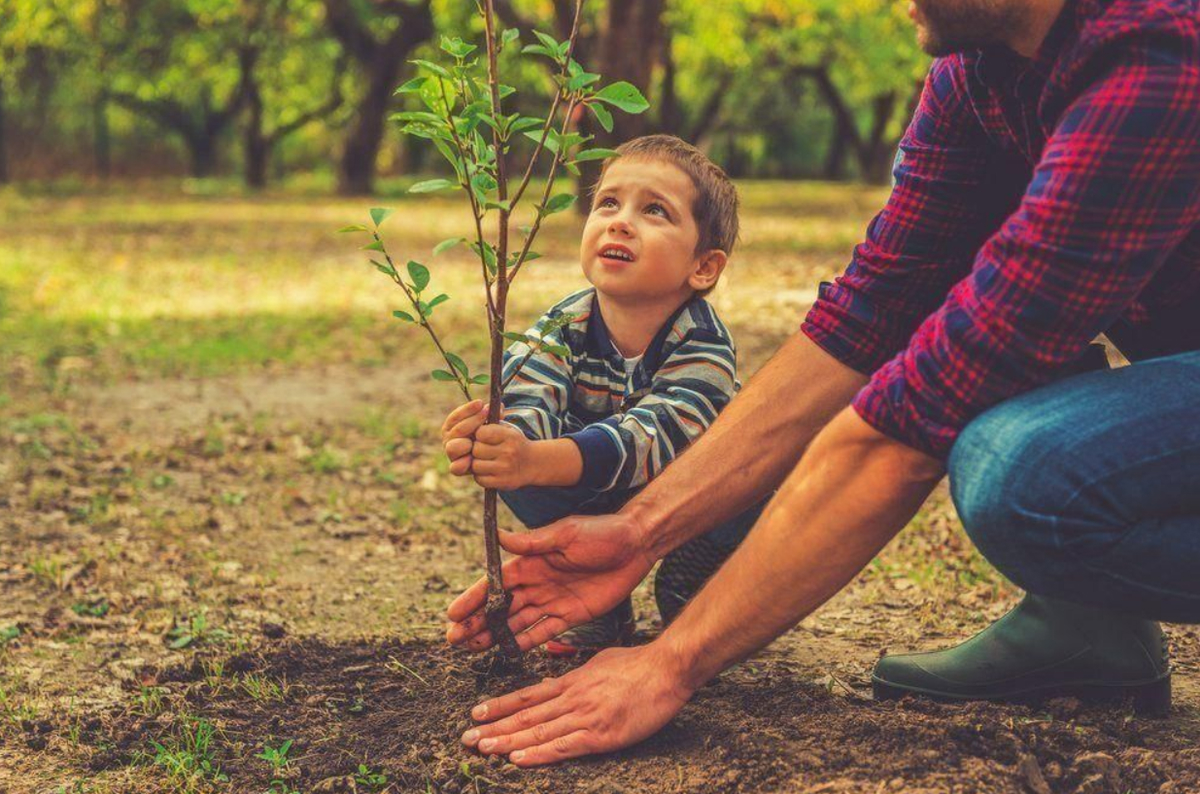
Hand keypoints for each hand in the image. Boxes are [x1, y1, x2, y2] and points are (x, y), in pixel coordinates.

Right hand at [441, 400, 487, 476]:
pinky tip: (470, 459)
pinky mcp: (457, 468)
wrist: (490, 457)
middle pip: (457, 430)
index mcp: (452, 427)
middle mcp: (449, 440)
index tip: (480, 403)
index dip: (467, 409)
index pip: (456, 416)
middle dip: (472, 421)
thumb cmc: (487, 436)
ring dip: (464, 443)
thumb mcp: (489, 424)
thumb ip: (492, 416)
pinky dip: (462, 463)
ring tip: (475, 440)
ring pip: (452, 448)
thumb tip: (500, 407)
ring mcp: (452, 454)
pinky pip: (455, 468)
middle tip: (486, 414)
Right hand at [446, 513, 653, 651]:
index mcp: (532, 561)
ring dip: (494, 634)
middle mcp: (537, 582)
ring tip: (471, 648)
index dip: (473, 599)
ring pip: (517, 622)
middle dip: (477, 622)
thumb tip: (498, 536)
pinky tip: (506, 652)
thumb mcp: (566, 533)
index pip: (495, 583)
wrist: (637, 545)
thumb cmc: (602, 533)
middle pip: (501, 607)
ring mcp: (552, 600)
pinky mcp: (571, 615)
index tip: (453, 615)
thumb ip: (533, 542)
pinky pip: (543, 632)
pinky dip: (524, 642)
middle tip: (454, 640)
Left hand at [461, 643, 693, 765]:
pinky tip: (518, 759)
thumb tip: (559, 681)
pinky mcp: (600, 734)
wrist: (666, 669)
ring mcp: (585, 716)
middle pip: (526, 716)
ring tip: (482, 748)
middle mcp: (572, 698)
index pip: (528, 696)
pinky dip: (538, 754)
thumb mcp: (599, 661)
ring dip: (507, 742)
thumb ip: (578, 674)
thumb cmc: (639, 665)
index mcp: (572, 681)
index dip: (500, 705)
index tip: (476, 713)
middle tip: (466, 738)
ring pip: (538, 732)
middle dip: (494, 727)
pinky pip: (563, 747)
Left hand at [470, 421, 534, 489]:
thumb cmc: (513, 443)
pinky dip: (481, 476)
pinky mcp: (502, 482)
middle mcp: (508, 452)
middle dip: (477, 450)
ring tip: (485, 461)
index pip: (481, 433)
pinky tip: (489, 471)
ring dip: (477, 463)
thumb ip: (491, 422)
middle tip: (484, 450)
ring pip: (475, 465)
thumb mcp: (508, 429)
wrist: (532, 463)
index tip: (483, 437)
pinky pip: (479, 479)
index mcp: (509, 436)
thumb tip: (474, 415)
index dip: (479, 435)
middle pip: (476, 450)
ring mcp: (505, 468)